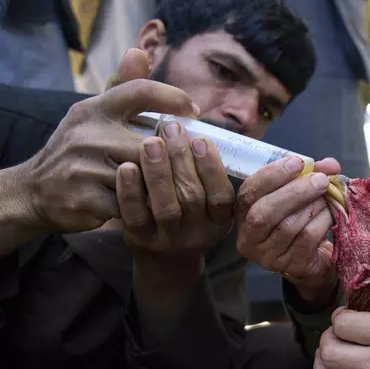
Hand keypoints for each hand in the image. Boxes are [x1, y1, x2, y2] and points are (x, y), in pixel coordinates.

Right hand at [23, 49, 198, 233]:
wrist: (35, 191)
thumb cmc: (79, 149)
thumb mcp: (95, 113)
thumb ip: (123, 86)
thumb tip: (140, 52)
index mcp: (94, 109)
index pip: (140, 91)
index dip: (173, 97)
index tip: (193, 111)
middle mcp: (87, 135)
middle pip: (152, 144)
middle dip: (172, 157)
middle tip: (188, 164)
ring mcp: (84, 168)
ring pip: (145, 177)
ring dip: (160, 185)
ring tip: (168, 187)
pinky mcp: (85, 199)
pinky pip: (133, 205)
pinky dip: (143, 207)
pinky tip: (146, 206)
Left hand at [115, 121, 233, 345]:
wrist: (167, 261)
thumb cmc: (189, 217)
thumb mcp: (208, 204)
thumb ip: (205, 174)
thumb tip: (195, 129)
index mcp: (220, 221)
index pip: (221, 195)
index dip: (211, 167)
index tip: (200, 139)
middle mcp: (198, 234)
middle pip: (192, 196)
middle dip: (181, 159)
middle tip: (171, 129)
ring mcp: (169, 240)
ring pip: (166, 206)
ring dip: (158, 172)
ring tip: (150, 142)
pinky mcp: (141, 241)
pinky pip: (135, 217)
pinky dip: (130, 192)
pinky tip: (126, 167)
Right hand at [236, 157, 340, 305]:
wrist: (313, 258)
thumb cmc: (300, 219)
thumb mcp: (300, 194)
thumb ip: (311, 175)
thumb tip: (330, 165)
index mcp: (244, 214)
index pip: (248, 192)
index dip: (272, 175)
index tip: (298, 163)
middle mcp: (249, 237)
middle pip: (264, 213)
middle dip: (294, 192)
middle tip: (320, 180)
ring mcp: (268, 256)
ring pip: (288, 226)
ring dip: (313, 206)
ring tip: (329, 197)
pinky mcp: (291, 265)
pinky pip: (306, 239)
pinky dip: (323, 221)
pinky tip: (332, 214)